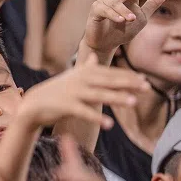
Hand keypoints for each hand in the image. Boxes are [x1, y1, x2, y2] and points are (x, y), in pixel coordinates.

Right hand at [19, 54, 149, 128]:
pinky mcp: (66, 106)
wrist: (34, 104)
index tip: (144, 81)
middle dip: (128, 84)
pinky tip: (110, 124)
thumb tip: (94, 56)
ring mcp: (73, 93)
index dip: (128, 77)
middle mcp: (80, 80)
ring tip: (133, 102)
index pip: (110, 74)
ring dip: (117, 98)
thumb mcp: (71, 77)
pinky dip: (97, 117)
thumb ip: (85, 67)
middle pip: (108, 82)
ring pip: (99, 95)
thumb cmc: (56, 91)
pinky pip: (84, 112)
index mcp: (84, 73)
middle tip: (146, 87)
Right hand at [84, 0, 168, 54]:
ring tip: (131, 19)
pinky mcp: (95, 10)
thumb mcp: (141, 18)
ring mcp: (104, 1)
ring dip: (124, 11)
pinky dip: (113, 14)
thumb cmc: (123, 30)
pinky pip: (104, 9)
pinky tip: (120, 20)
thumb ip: (151, 5)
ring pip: (115, 2)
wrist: (107, 44)